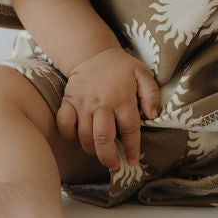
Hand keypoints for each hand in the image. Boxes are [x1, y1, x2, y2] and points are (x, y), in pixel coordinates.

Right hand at [56, 48, 159, 170]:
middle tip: (114, 165)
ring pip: (85, 136)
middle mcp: (102, 102)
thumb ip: (151, 94)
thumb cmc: (120, 67)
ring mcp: (83, 103)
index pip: (129, 129)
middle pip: (103, 138)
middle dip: (109, 157)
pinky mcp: (68, 101)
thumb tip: (152, 115)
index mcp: (122, 98)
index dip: (132, 148)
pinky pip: (65, 124)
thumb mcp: (142, 74)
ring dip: (92, 150)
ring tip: (100, 153)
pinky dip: (70, 135)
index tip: (133, 161)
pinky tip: (78, 137)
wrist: (92, 52)